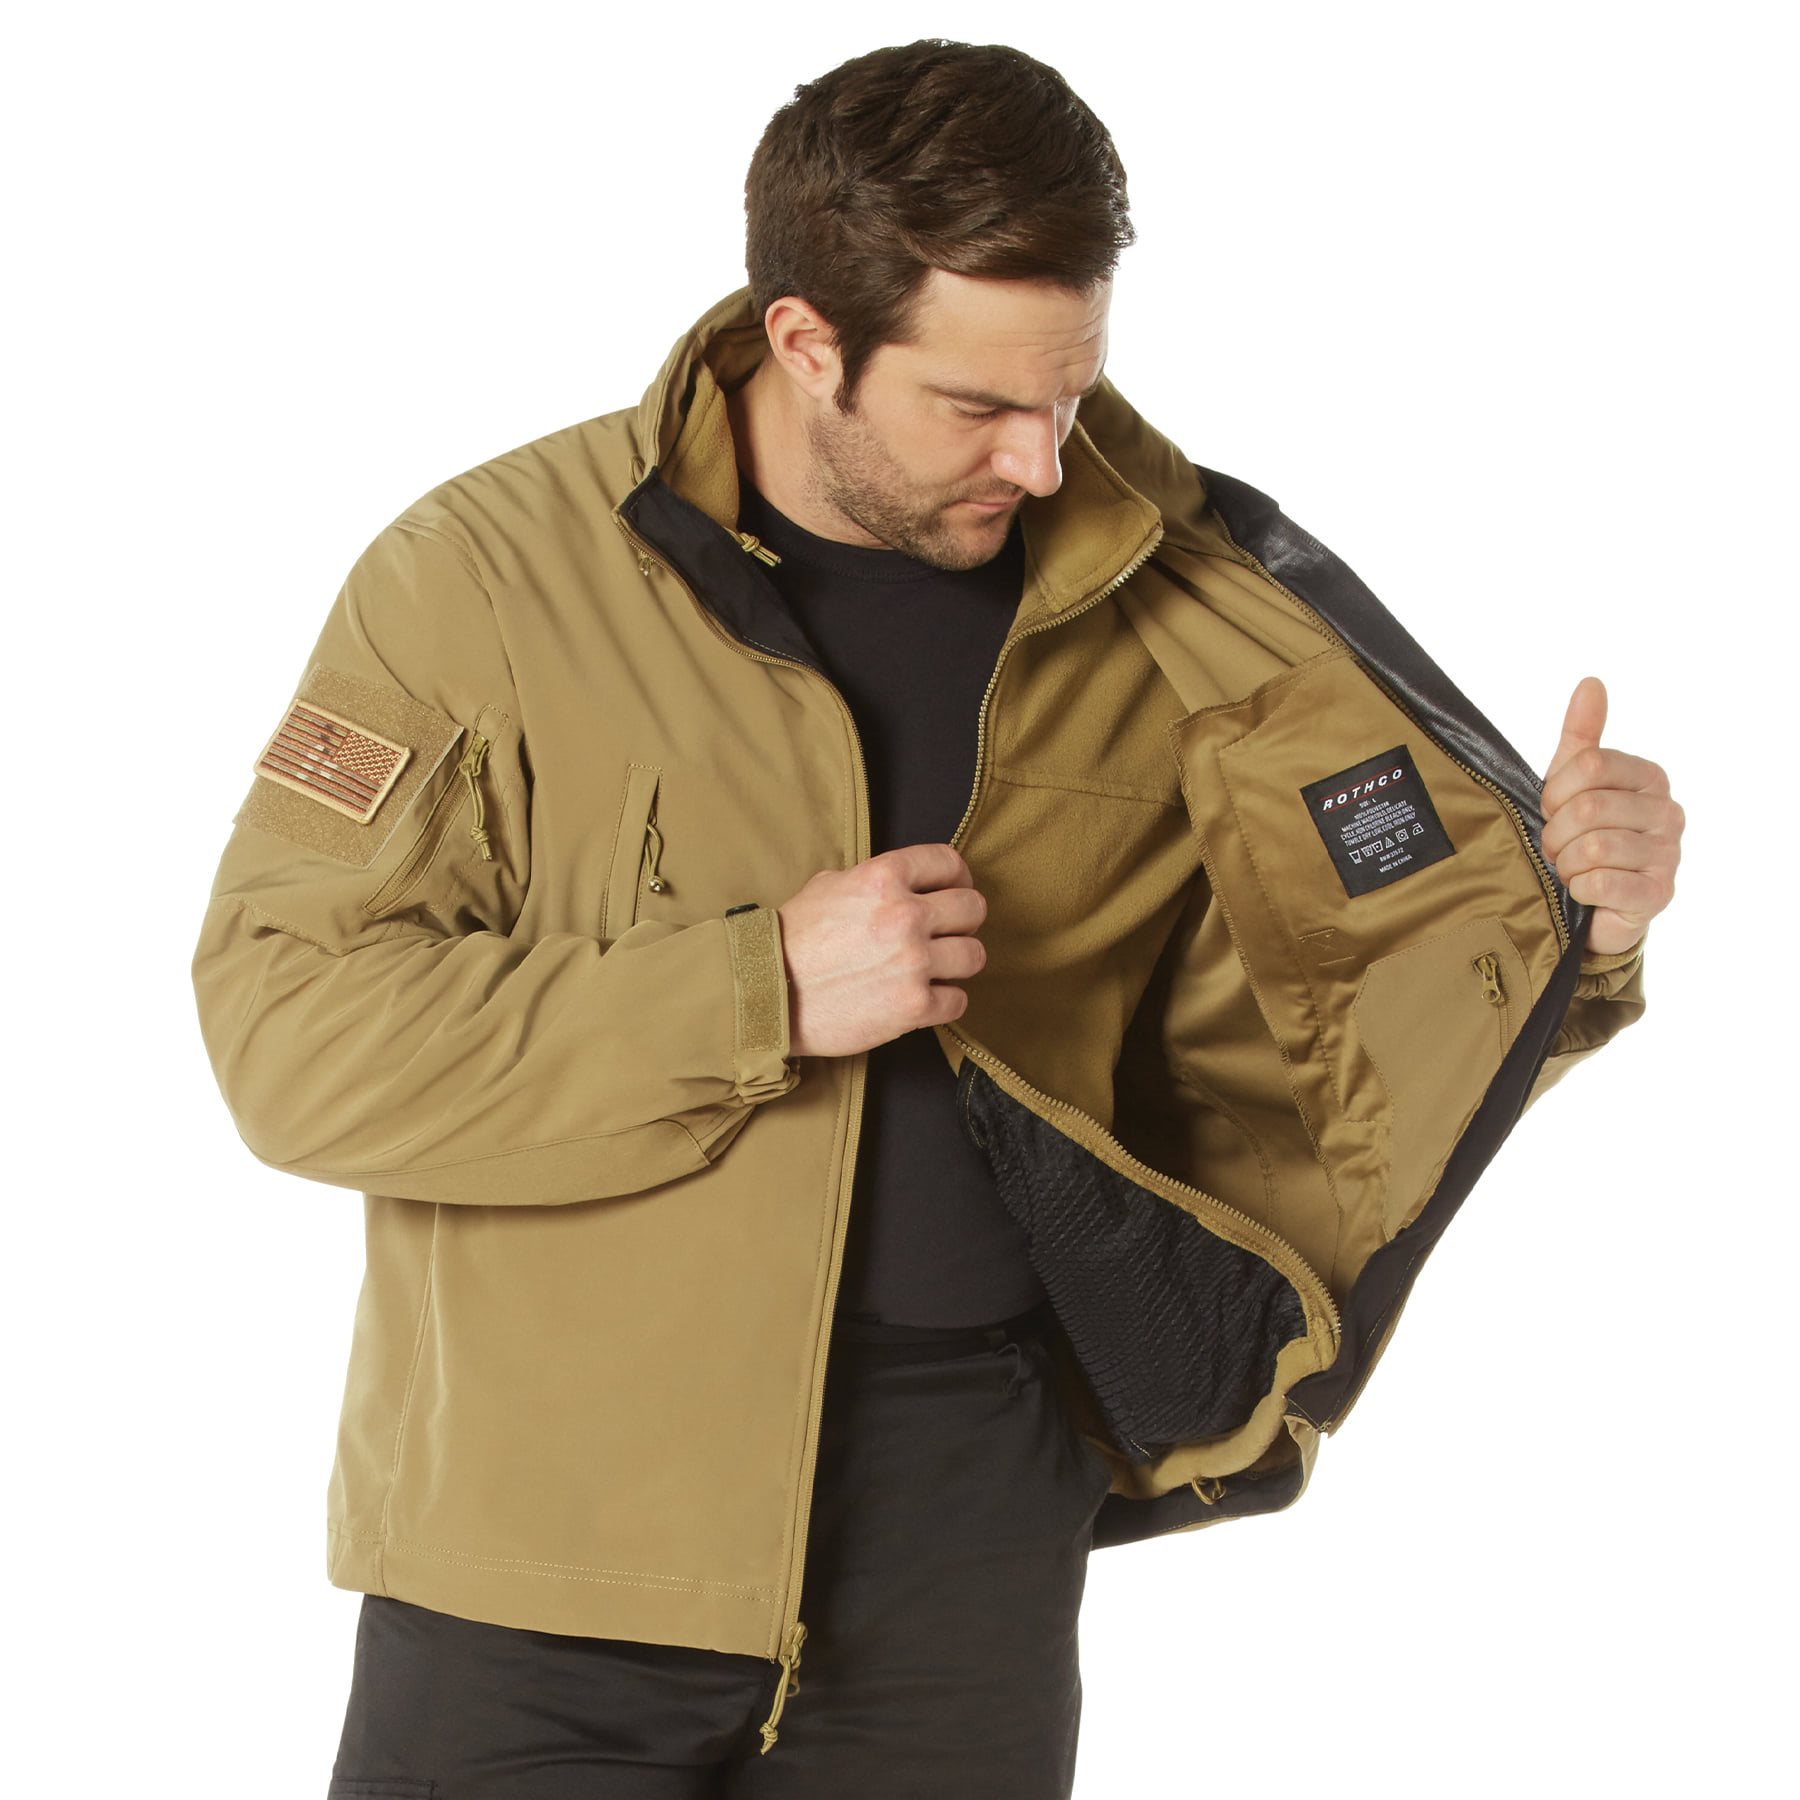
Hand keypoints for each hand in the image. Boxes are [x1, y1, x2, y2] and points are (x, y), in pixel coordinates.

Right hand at [776, 843, 987, 1057]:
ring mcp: (912, 962)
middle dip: (963, 921)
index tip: (955, 890)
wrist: (767, 993)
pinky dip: (945, 1001)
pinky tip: (925, 998)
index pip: (949, 862)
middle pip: (973, 908)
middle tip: (948, 932)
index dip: (958, 877)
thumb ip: (872, 879)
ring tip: (936, 968)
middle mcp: (905, 915)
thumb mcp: (827, 886)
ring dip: (958, 962)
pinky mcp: (913, 1006)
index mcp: (884, 877)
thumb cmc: (791, 940)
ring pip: (974, 955)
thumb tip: (902, 882)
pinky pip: (958, 1000)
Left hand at [1540, 675, 1682, 957]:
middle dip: (1556, 832)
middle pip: (1588, 807)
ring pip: (1593, 847)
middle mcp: (1668, 812)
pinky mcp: (1658, 893)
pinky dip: (1579, 887)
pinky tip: (1583, 889)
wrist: (1594, 905)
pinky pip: (1602, 883)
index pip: (1589, 764)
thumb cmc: (1583, 836)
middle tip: (1555, 846)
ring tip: (1569, 867)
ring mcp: (1668, 854)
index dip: (1555, 792)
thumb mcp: (1574, 782)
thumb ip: (1582, 734)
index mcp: (1650, 777)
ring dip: (1565, 862)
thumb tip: (1591, 683)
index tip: (1552, 809)